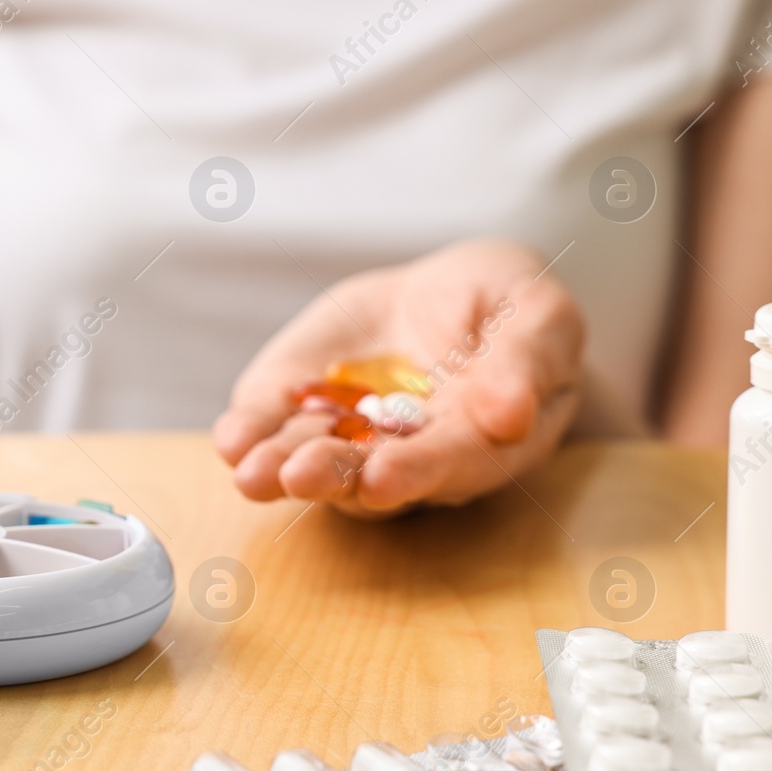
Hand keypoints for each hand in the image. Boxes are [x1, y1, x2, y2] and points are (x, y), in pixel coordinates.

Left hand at [213, 240, 584, 515]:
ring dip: (282, 470)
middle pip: (374, 478)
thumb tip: (510, 416)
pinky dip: (251, 432)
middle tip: (301, 477)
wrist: (445, 291)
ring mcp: (349, 437)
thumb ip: (530, 359)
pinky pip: (273, 425)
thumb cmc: (505, 305)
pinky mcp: (300, 408)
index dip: (420, 472)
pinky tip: (233, 440)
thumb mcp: (538, 312)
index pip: (453, 464)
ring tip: (254, 473)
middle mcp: (408, 456)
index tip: (386, 479)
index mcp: (481, 442)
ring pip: (317, 464)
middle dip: (337, 478)